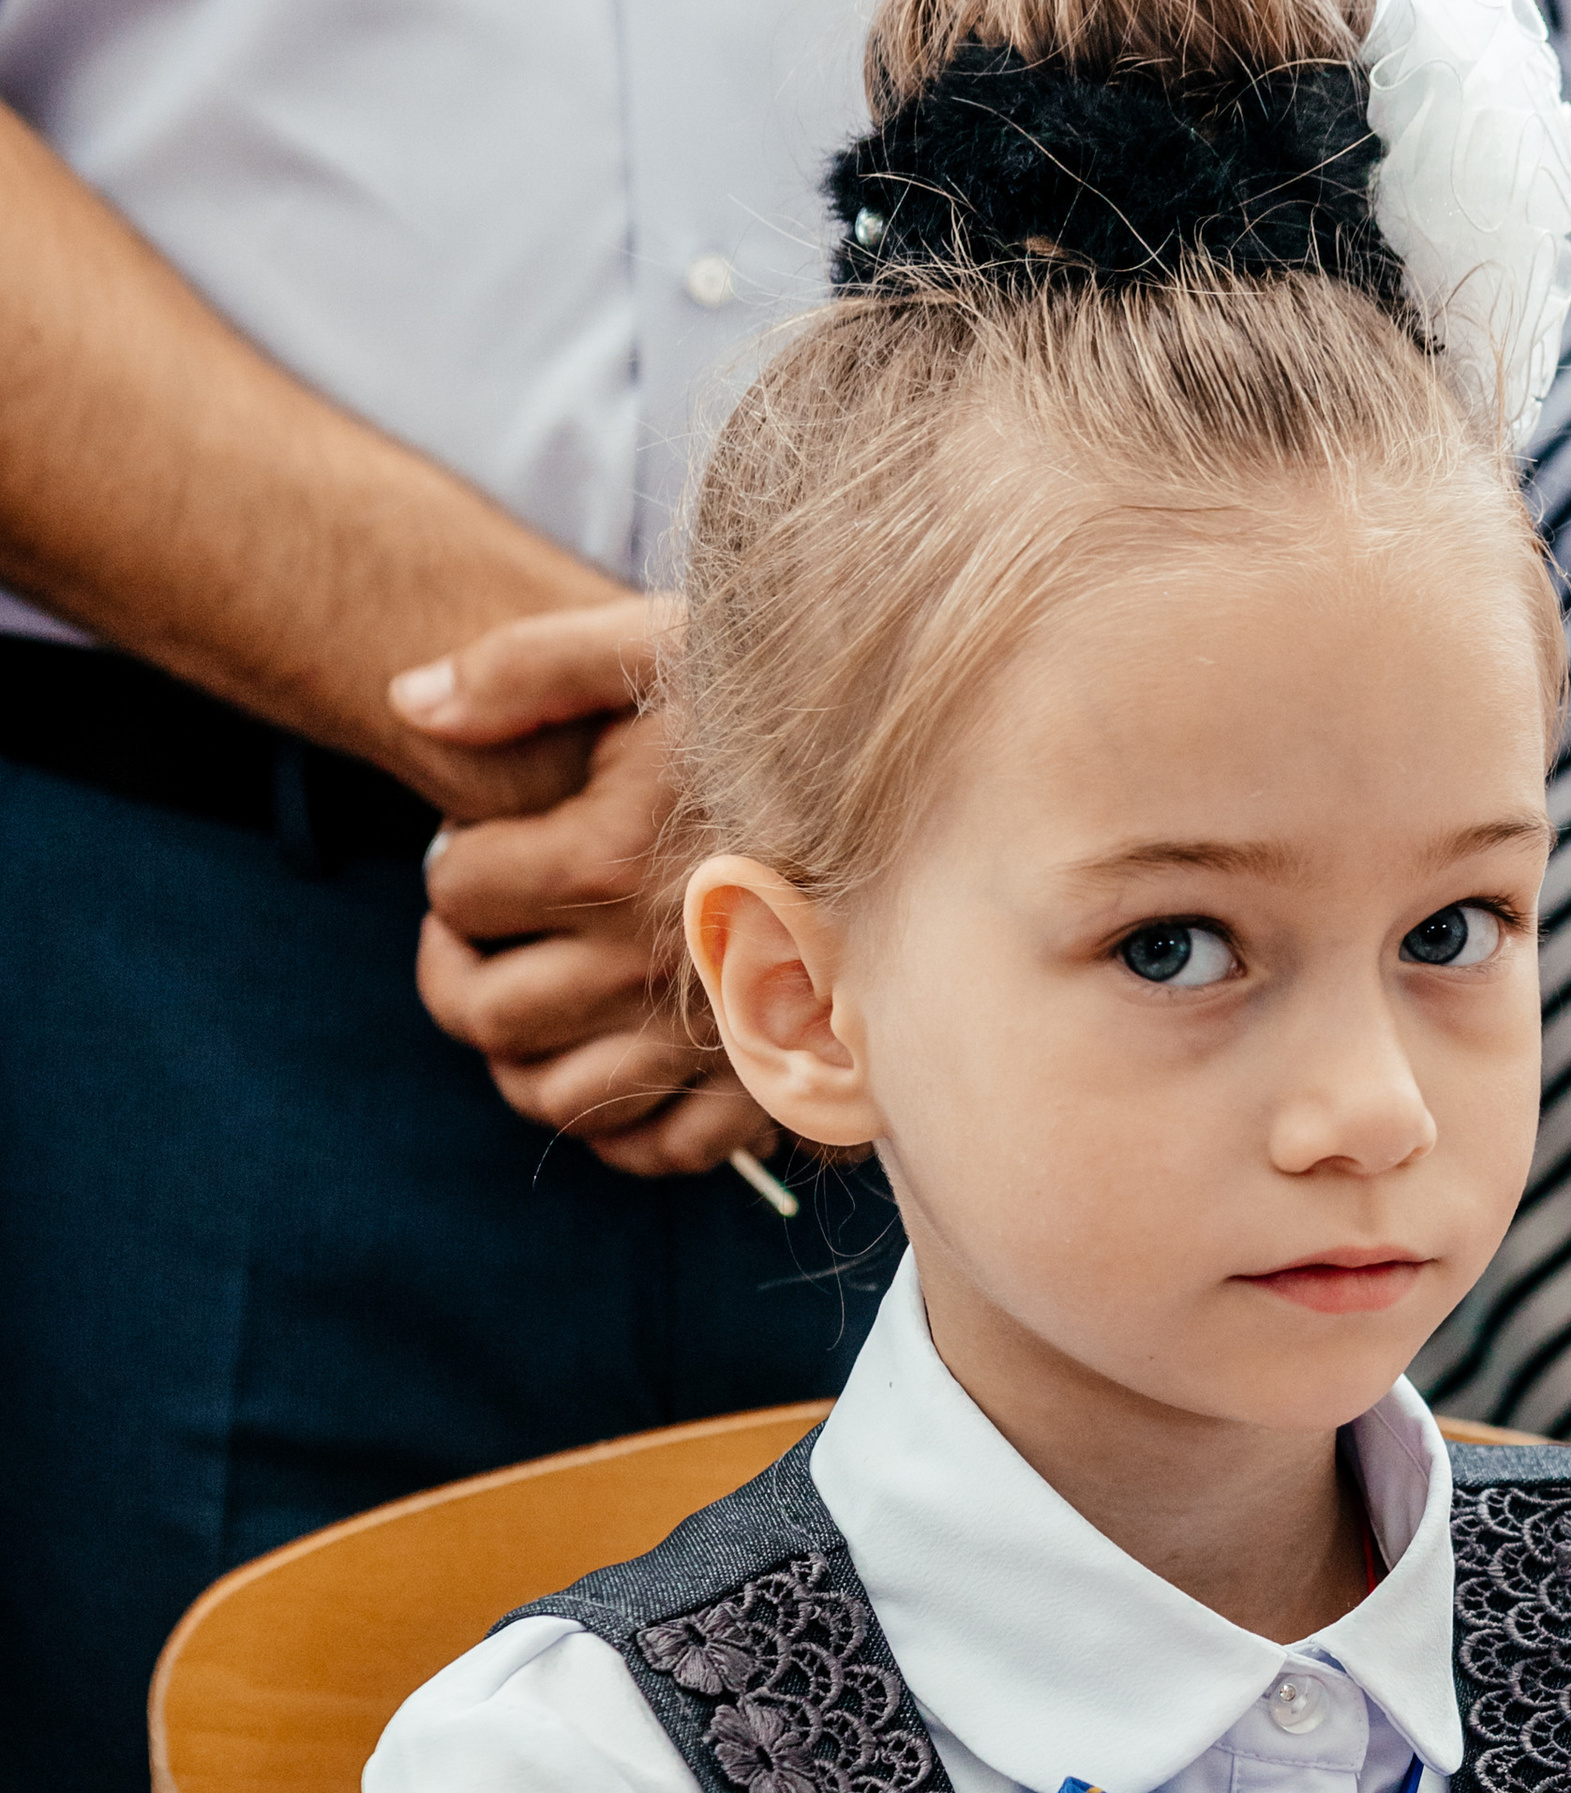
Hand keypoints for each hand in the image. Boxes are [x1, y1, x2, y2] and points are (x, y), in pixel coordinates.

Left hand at [391, 599, 772, 1176]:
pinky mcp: (772, 1081)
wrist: (941, 773)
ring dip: (518, 1051)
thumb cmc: (793, 702)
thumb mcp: (662, 644)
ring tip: (536, 990)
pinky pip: (662, 1149)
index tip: (491, 839)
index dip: (456, 861)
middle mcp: (652, 964)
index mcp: (608, 859)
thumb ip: (526, 665)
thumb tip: (407, 706)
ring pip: (552, 1095)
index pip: (458, 893)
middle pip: (482, 1013)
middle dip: (456, 965)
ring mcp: (713, 1037)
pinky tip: (616, 1062)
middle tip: (484, 927)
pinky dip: (619, 1126)